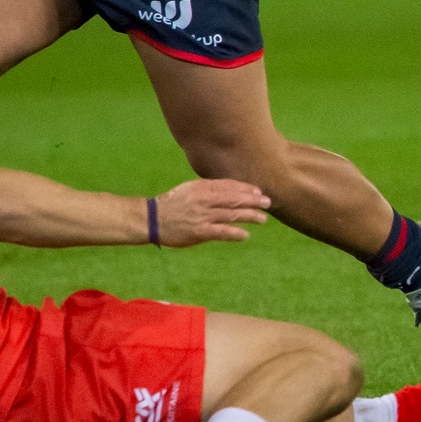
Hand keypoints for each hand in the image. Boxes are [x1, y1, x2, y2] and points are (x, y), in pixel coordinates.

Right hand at [153, 178, 269, 245]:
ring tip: (263, 219)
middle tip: (269, 203)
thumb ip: (210, 188)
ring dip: (250, 216)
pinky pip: (222, 232)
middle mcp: (204, 199)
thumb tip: (233, 190)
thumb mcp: (190, 189)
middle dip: (254, 201)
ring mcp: (202, 216)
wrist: (151, 218)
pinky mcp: (199, 231)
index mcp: (202, 187)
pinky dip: (235, 233)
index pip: (230, 186)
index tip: (259, 192)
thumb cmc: (173, 203)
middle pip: (235, 199)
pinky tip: (245, 235)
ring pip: (232, 214)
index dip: (247, 189)